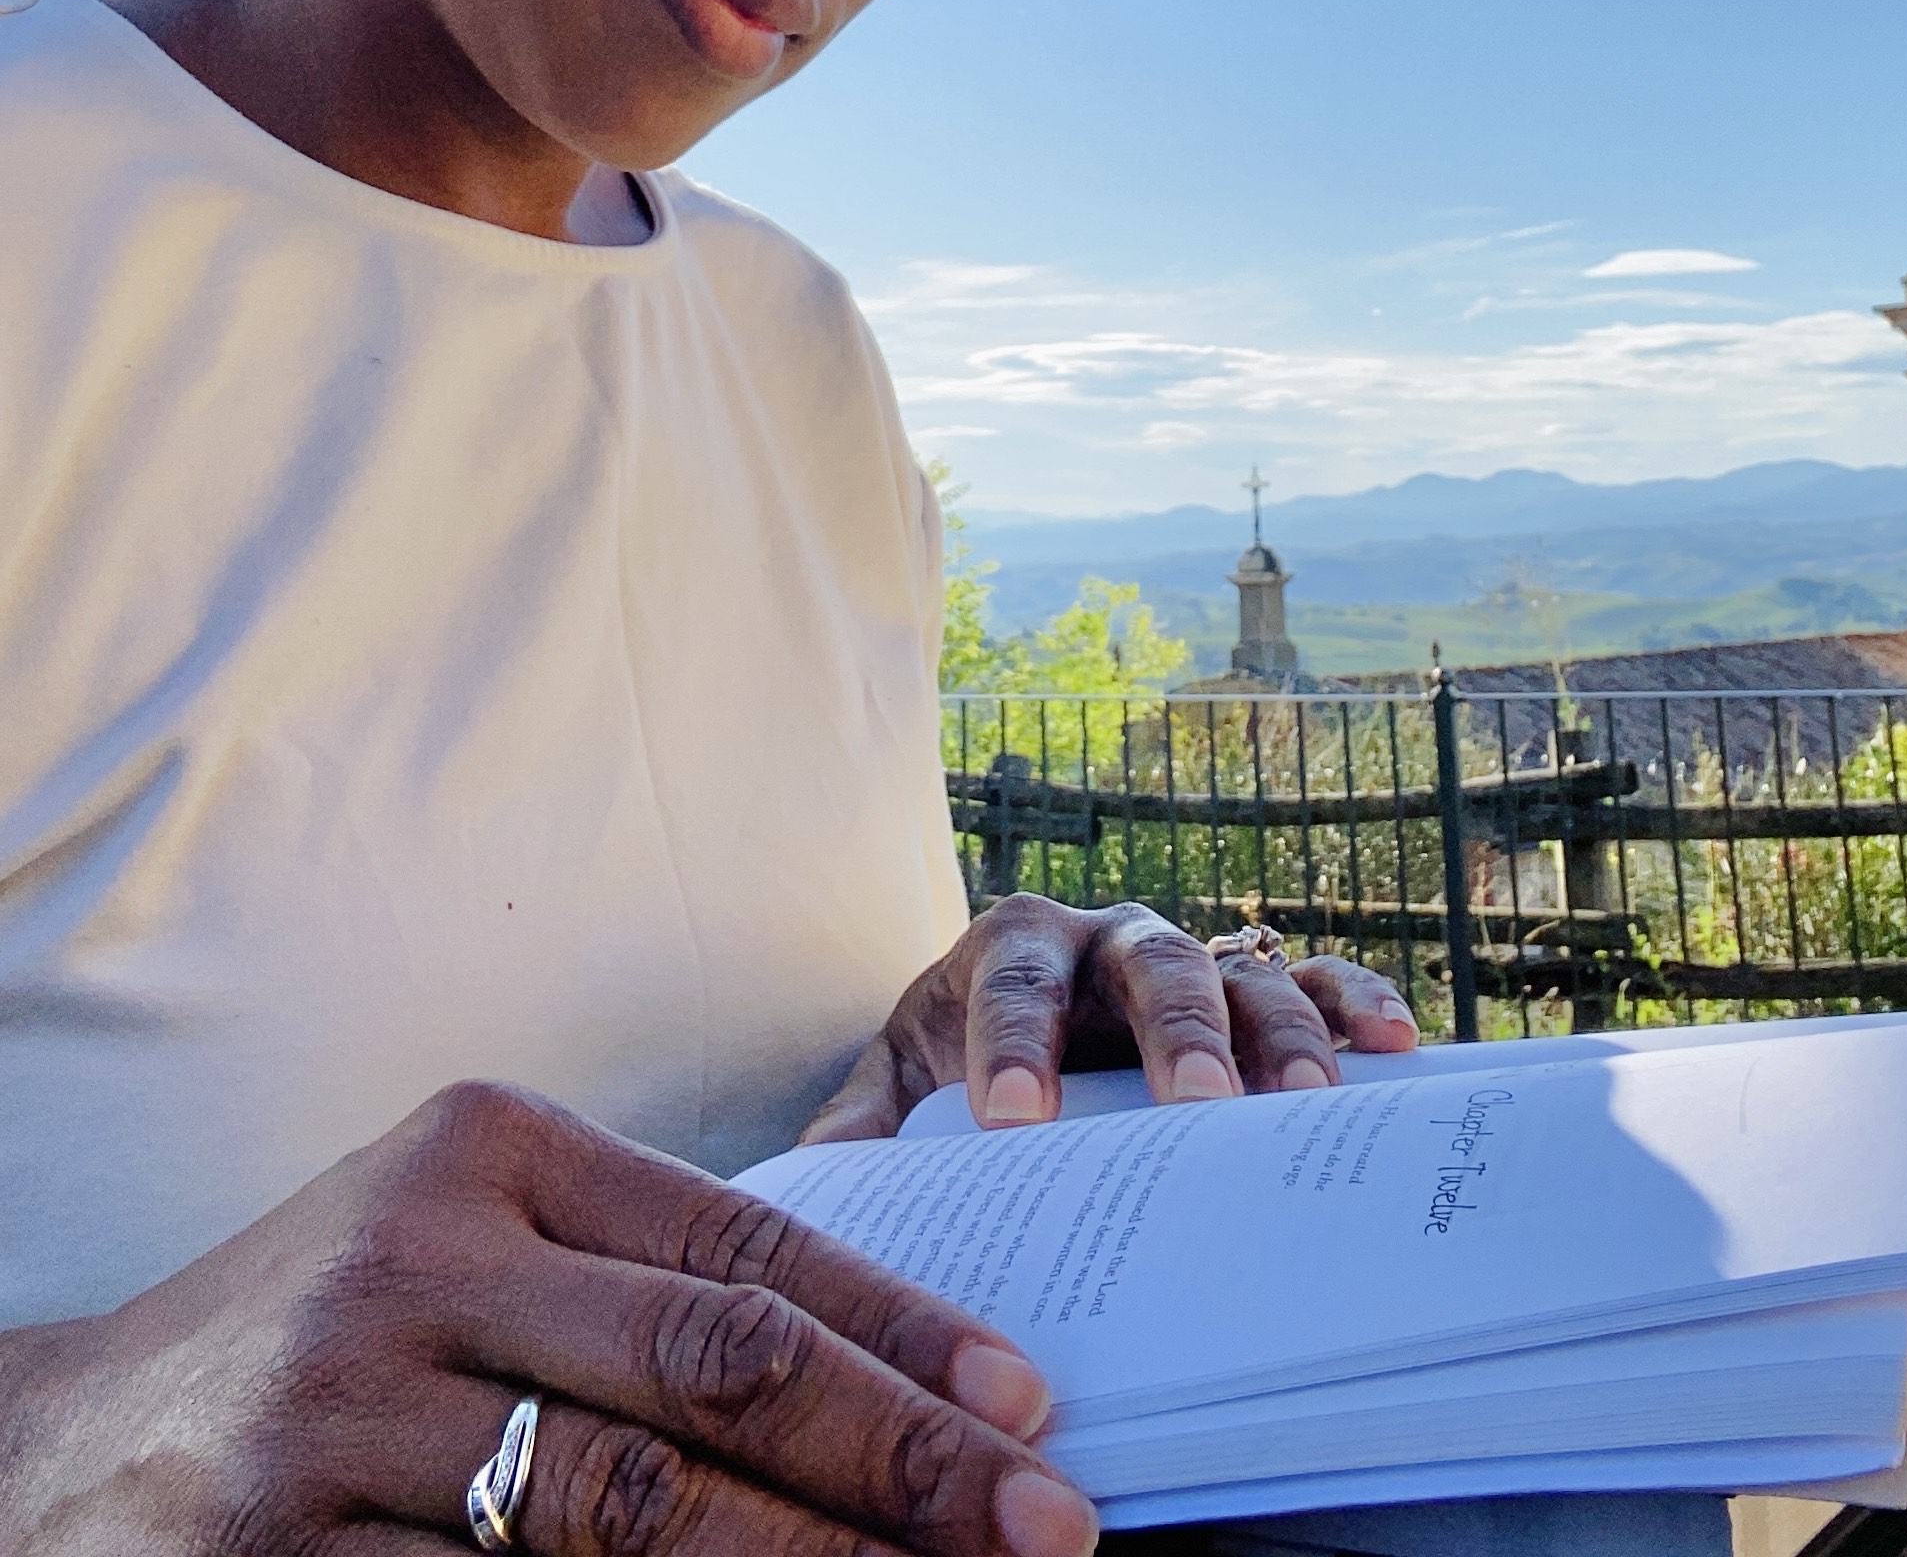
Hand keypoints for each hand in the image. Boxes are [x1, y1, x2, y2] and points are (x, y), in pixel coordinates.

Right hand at [0, 1079, 1095, 1556]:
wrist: (67, 1449)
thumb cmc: (331, 1328)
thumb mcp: (468, 1240)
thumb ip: (636, 1274)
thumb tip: (883, 1364)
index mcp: (489, 1150)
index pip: (743, 1240)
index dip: (900, 1329)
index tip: (1028, 1402)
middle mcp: (422, 1262)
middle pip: (712, 1368)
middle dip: (899, 1456)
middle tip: (1045, 1522)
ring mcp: (346, 1420)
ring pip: (631, 1517)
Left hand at [800, 896, 1419, 1140]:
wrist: (1020, 1025)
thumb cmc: (953, 1069)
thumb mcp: (893, 1087)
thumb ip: (855, 1131)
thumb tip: (809, 1188)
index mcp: (1010, 952)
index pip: (1008, 983)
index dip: (1011, 1044)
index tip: (1012, 1121)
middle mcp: (1109, 944)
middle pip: (1151, 967)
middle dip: (1174, 1035)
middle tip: (1195, 1110)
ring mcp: (1191, 963)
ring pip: (1243, 977)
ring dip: (1278, 1034)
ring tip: (1305, 1105)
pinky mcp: (1255, 990)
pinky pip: (1315, 981)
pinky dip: (1355, 1002)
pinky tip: (1392, 1046)